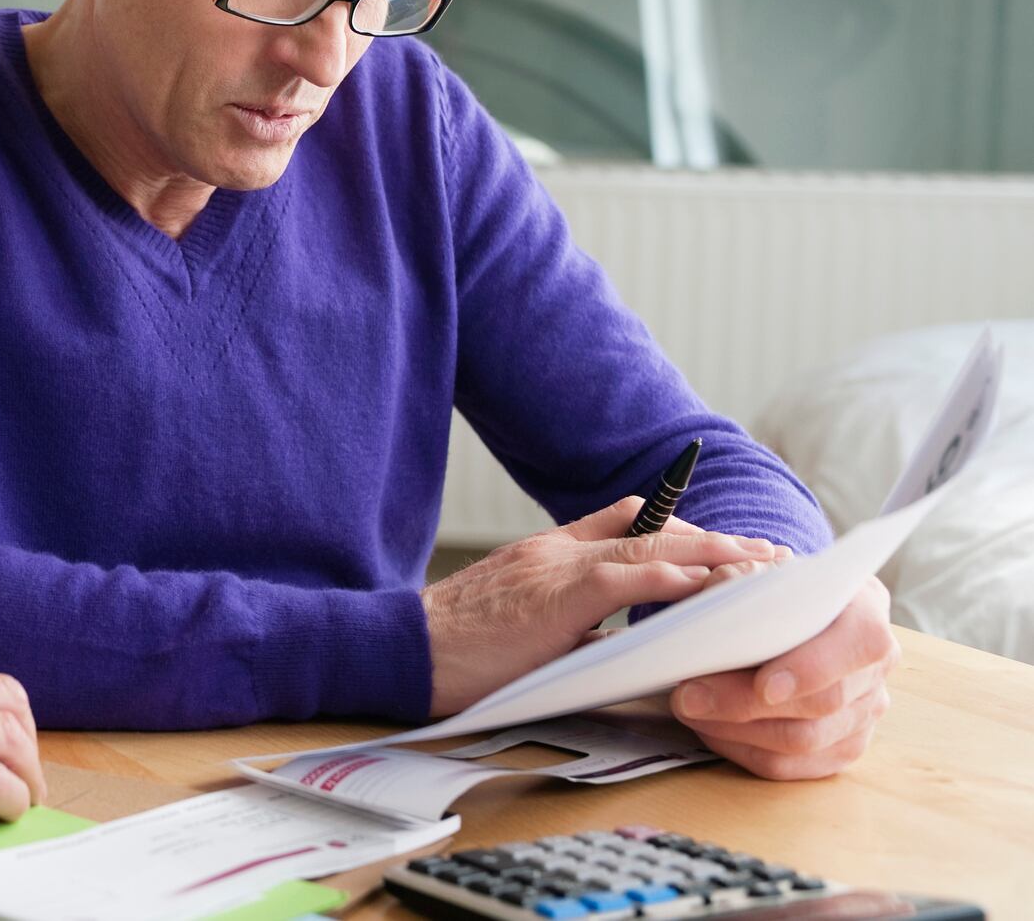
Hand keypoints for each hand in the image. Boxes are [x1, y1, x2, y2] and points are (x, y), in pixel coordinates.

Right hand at [421, 499, 786, 716]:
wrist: (405, 648)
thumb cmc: (458, 650)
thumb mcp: (521, 624)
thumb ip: (568, 621)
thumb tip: (617, 643)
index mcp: (548, 553)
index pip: (625, 521)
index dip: (679, 528)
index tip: (721, 541)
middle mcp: (557, 549)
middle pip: (651, 528)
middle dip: (714, 539)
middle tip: (765, 551)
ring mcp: (556, 568)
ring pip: (650, 546)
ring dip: (712, 554)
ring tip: (759, 565)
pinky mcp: (556, 595)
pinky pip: (627, 578)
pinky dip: (673, 578)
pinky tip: (710, 584)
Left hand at [671, 574, 897, 779]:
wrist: (790, 612)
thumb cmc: (772, 588)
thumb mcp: (759, 568)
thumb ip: (742, 577)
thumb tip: (715, 600)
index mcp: (867, 613)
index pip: (859, 644)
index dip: (813, 668)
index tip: (764, 685)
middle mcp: (875, 668)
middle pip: (822, 703)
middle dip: (746, 704)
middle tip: (688, 696)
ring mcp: (864, 712)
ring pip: (804, 741)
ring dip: (736, 730)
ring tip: (688, 709)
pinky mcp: (840, 746)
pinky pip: (791, 766)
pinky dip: (742, 749)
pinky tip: (708, 728)